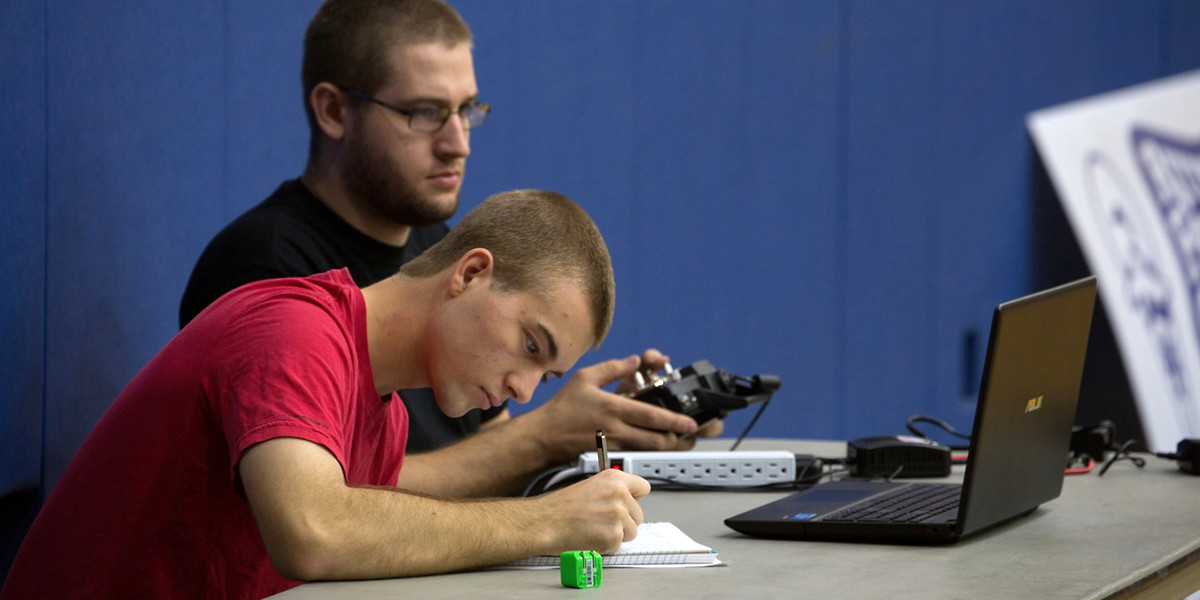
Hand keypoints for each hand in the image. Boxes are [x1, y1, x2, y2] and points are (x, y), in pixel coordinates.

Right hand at [527, 350, 708, 462]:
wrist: (544, 436)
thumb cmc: (562, 407)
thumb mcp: (585, 378)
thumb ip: (613, 367)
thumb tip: (635, 360)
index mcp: (613, 408)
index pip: (652, 416)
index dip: (674, 420)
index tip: (689, 422)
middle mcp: (616, 429)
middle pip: (657, 439)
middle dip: (677, 437)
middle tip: (689, 432)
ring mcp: (613, 446)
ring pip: (649, 450)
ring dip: (666, 446)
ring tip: (677, 439)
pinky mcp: (609, 456)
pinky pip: (637, 455)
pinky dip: (649, 452)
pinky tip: (654, 446)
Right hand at [535, 469, 649, 552]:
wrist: (544, 523)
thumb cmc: (560, 508)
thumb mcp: (589, 487)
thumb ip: (610, 492)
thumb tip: (624, 501)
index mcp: (614, 478)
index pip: (643, 487)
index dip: (635, 498)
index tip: (629, 504)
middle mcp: (619, 493)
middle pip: (638, 514)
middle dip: (625, 521)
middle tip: (603, 521)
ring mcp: (618, 515)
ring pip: (631, 531)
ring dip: (616, 534)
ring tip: (595, 529)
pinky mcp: (614, 535)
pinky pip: (618, 545)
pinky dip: (606, 545)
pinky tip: (591, 537)